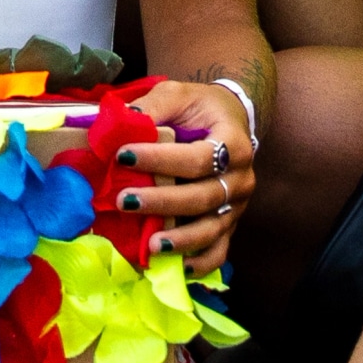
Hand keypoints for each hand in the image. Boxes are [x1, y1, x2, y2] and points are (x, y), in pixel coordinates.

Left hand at [109, 77, 258, 278]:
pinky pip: (220, 250)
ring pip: (212, 228)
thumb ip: (153, 106)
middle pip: (204, 197)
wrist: (229, 120)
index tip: (124, 156)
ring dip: (181, 239)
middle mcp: (241, 178)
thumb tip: (121, 123)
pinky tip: (179, 267)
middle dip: (163, 202)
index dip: (162, 160)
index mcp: (234, 142)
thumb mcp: (178, 95)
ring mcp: (237, 205)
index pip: (199, 157)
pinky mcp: (229, 223)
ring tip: (151, 244)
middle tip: (124, 201)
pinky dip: (201, 262)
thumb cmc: (200, 108)